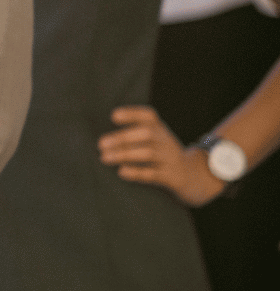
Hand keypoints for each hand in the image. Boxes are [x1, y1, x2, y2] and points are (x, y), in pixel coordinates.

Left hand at [99, 106, 225, 206]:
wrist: (190, 173)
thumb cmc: (161, 151)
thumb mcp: (153, 137)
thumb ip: (132, 132)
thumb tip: (102, 139)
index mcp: (159, 128)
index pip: (149, 116)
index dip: (132, 114)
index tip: (113, 116)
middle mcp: (165, 140)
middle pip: (147, 134)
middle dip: (122, 138)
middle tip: (100, 144)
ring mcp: (169, 158)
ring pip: (147, 154)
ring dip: (124, 155)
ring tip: (104, 157)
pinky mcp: (170, 176)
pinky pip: (153, 173)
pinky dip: (137, 172)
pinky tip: (121, 171)